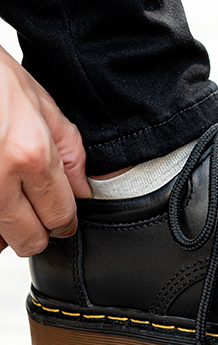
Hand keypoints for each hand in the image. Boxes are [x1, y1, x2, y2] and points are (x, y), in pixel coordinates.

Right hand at [0, 46, 90, 256]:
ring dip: (7, 228)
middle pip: (29, 239)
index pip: (60, 216)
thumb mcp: (42, 105)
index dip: (66, 222)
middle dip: (38, 231)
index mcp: (30, 154)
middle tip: (37, 213)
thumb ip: (70, 154)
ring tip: (11, 197)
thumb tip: (83, 192)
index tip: (64, 219)